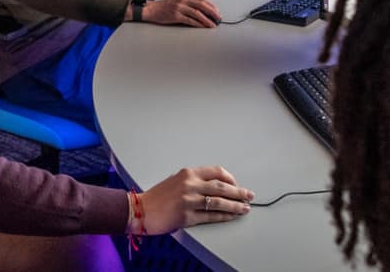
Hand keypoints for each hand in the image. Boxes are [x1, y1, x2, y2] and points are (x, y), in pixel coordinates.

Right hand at [133, 166, 253, 234]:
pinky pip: (211, 216)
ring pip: (219, 202)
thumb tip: (214, 187)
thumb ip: (194, 181)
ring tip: (244, 208)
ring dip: (235, 206)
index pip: (216, 172)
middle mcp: (190, 185)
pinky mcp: (187, 216)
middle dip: (239, 192)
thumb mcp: (175, 180)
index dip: (230, 179)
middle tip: (249, 195)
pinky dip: (224, 216)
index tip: (236, 184)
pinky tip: (231, 216)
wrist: (140, 210)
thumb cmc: (157, 197)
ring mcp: (189, 201)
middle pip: (222, 187)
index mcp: (188, 173)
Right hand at [142, 0, 220, 27]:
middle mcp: (183, 0)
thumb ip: (189, 3)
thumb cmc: (166, 7)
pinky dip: (198, 24)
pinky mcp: (176, 16)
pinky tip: (203, 27)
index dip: (211, 6)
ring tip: (213, 25)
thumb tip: (202, 11)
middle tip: (219, 18)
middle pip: (202, 5)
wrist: (152, 9)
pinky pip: (190, 20)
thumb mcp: (178, 1)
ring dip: (207, 20)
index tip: (217, 12)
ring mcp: (179, 8)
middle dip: (212, 12)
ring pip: (197, 13)